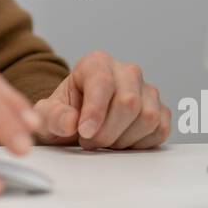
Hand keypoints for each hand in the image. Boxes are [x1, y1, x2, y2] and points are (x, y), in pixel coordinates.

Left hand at [34, 50, 169, 149]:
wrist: (78, 123)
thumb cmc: (64, 115)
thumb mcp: (47, 116)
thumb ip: (53, 117)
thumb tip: (71, 122)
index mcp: (97, 63)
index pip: (102, 82)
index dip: (95, 111)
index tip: (85, 132)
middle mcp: (126, 72)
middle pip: (128, 102)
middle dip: (107, 131)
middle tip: (89, 142)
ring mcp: (147, 90)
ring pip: (147, 118)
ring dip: (123, 140)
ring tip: (104, 141)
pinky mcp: (160, 110)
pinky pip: (160, 130)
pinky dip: (140, 144)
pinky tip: (121, 141)